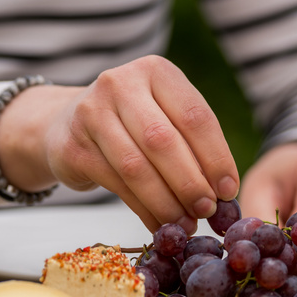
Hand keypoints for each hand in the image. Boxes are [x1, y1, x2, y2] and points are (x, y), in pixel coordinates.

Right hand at [0, 55, 238, 231]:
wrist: (66, 123)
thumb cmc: (133, 123)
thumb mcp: (166, 117)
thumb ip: (194, 146)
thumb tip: (226, 193)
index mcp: (156, 71)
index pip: (195, 117)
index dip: (216, 158)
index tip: (230, 191)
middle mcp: (121, 84)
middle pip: (164, 141)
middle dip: (191, 183)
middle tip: (207, 211)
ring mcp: (91, 113)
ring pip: (137, 167)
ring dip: (167, 202)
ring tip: (185, 225)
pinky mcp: (73, 147)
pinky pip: (116, 185)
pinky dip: (143, 210)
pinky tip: (159, 225)